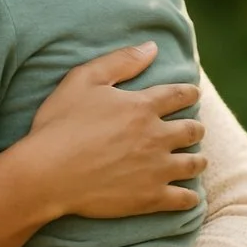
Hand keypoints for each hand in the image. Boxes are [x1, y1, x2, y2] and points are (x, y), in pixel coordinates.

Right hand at [26, 41, 204, 219]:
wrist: (48, 173)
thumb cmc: (61, 123)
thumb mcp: (84, 79)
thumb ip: (121, 61)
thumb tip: (152, 47)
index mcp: (142, 106)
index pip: (178, 95)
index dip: (189, 92)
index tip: (193, 93)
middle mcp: (156, 136)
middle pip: (192, 130)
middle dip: (195, 127)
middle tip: (194, 129)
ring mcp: (156, 169)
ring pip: (193, 163)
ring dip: (197, 159)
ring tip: (196, 160)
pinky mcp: (151, 198)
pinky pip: (184, 199)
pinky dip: (191, 198)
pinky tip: (190, 197)